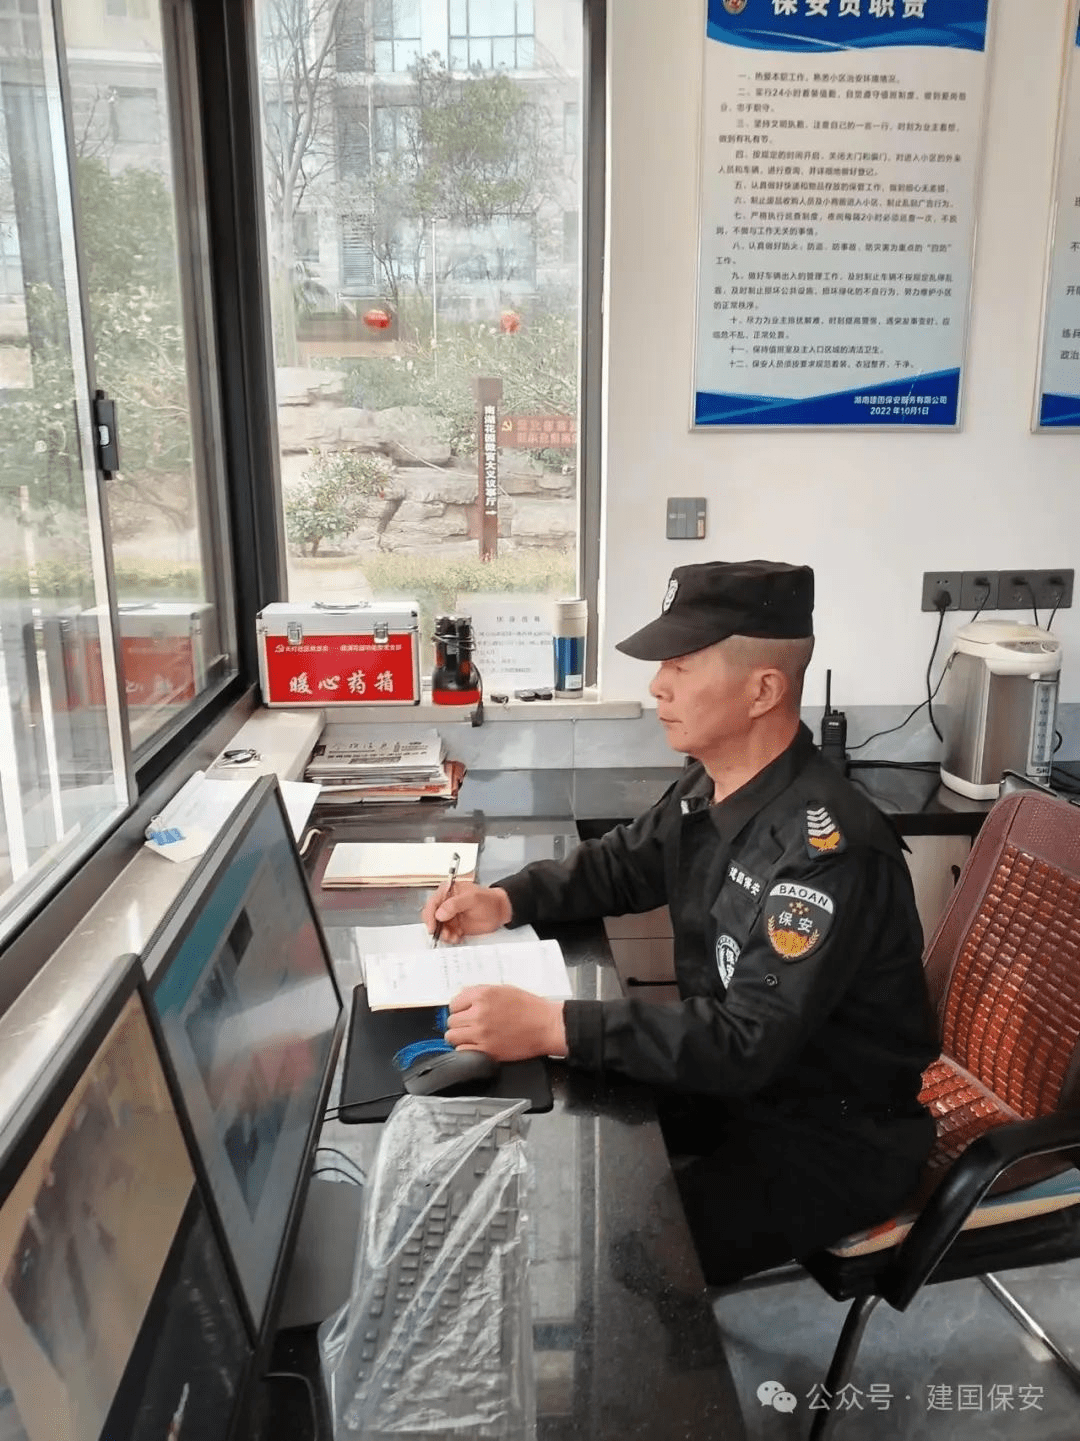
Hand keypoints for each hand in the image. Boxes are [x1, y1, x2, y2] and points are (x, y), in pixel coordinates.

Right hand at [421, 881, 511, 943]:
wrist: (499, 912)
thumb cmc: (488, 900)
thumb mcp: (472, 898)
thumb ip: (455, 904)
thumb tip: (439, 913)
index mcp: (447, 891)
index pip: (432, 903)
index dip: (430, 915)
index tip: (433, 926)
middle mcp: (446, 903)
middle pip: (432, 917)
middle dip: (436, 927)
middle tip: (444, 934)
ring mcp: (450, 916)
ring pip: (439, 927)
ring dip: (444, 934)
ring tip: (453, 936)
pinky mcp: (454, 926)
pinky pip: (447, 934)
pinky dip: (450, 938)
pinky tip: (457, 937)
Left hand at [445, 986, 566, 1061]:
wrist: (546, 1025)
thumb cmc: (530, 1008)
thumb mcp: (503, 990)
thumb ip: (480, 993)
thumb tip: (462, 1000)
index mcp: (482, 995)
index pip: (453, 1004)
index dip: (460, 1009)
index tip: (465, 1013)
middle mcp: (479, 1013)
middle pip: (451, 1021)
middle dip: (460, 1023)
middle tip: (471, 1025)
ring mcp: (481, 1033)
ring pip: (452, 1037)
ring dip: (460, 1037)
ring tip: (472, 1036)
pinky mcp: (487, 1050)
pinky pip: (462, 1051)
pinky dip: (467, 1049)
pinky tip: (477, 1046)